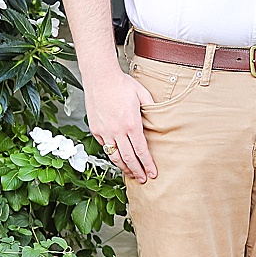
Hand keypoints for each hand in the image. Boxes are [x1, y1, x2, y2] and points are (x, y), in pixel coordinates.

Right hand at [85, 68, 156, 182]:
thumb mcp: (143, 94)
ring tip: (131, 173)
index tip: (152, 173)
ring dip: (123, 167)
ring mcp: (104, 131)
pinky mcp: (95, 129)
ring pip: (114, 156)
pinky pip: (104, 146)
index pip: (142, 150)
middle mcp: (117, 130)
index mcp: (132, 123)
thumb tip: (160, 118)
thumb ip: (152, 108)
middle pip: (128, 157)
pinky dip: (112, 155)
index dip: (148, 164)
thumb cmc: (121, 84)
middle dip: (137, 171)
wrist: (100, 77)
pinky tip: (118, 158)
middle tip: (143, 179)